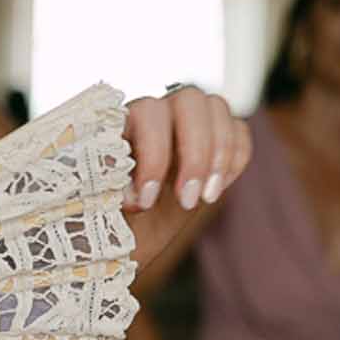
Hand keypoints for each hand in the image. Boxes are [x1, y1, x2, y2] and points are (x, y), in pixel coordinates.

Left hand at [122, 88, 250, 268]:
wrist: (128, 238)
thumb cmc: (108, 223)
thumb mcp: (100, 210)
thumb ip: (108, 190)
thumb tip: (129, 190)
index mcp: (125, 120)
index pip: (149, 113)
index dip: (154, 156)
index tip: (146, 202)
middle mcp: (159, 113)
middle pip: (190, 100)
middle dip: (195, 154)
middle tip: (187, 202)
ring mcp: (189, 123)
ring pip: (217, 108)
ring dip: (220, 155)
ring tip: (207, 199)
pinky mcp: (215, 141)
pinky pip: (239, 131)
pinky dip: (235, 158)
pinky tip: (216, 189)